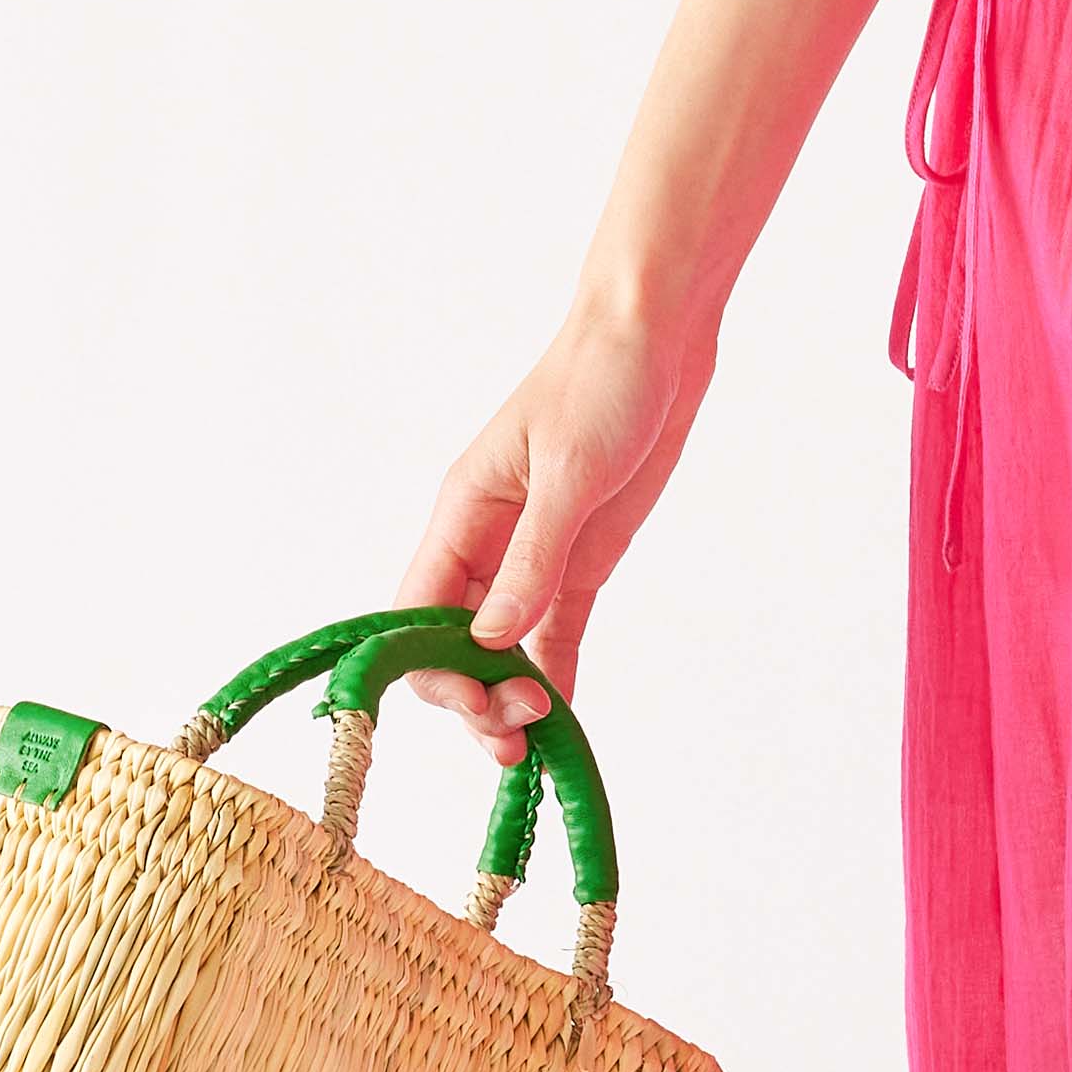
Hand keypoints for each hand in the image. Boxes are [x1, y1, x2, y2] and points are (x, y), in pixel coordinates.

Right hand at [392, 302, 715, 762]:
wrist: (656, 335)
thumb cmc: (602, 381)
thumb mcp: (569, 473)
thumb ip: (531, 561)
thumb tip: (491, 640)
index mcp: (462, 516)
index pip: (415, 614)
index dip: (433, 669)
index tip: (477, 702)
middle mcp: (485, 545)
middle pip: (452, 644)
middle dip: (474, 696)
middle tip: (521, 732)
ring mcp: (530, 557)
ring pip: (499, 649)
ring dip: (510, 697)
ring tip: (540, 736)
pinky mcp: (577, 562)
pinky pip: (554, 633)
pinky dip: (555, 674)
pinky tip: (563, 715)